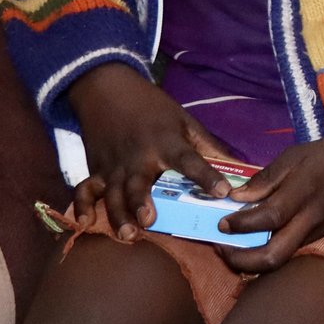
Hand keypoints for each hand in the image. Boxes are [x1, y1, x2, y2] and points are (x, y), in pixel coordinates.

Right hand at [64, 64, 234, 239]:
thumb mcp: (185, 121)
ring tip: (128, 234)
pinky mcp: (95, 168)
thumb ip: (210, 147)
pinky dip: (82, 205)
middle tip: (149, 220)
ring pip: (113, 192)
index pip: (190, 161)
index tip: (223, 192)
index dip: (207, 176)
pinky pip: (85, 189)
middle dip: (142, 201)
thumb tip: (241, 172)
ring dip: (118, 213)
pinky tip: (84, 222)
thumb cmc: (153, 108)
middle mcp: (139, 156)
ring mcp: (114, 164)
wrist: (107, 89)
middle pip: (140, 182)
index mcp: (167, 142)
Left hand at [218, 134, 323, 271]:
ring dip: (250, 261)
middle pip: (272, 257)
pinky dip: (267, 253)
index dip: (239, 224)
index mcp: (302, 194)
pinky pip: (289, 253)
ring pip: (279, 261)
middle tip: (221, 247)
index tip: (220, 222)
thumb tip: (237, 197)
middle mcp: (309, 221)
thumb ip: (267, 177)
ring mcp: (316, 234)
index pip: (266, 218)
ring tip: (231, 248)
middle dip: (240, 260)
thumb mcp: (298, 155)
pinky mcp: (320, 238)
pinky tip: (254, 242)